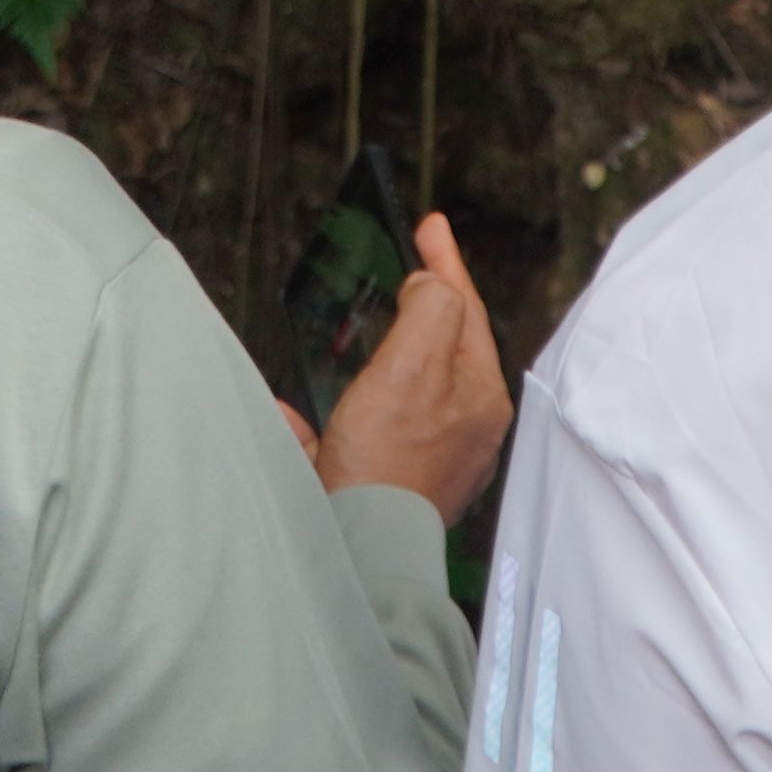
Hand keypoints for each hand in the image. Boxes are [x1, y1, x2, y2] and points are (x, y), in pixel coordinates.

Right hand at [315, 213, 511, 517]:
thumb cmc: (387, 460)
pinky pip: (361, 438)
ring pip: (403, 392)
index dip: (445, 262)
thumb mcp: (412, 365)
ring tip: (351, 337)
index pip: (465, 309)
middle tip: (408, 269)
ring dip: (373, 363)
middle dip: (420, 310)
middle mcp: (466, 427)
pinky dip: (331, 421)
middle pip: (442, 349)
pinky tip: (293, 414)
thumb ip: (430, 310)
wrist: (362, 546)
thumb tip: (432, 283)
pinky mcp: (395, 484)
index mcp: (479, 393)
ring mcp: (434, 458)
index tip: (430, 224)